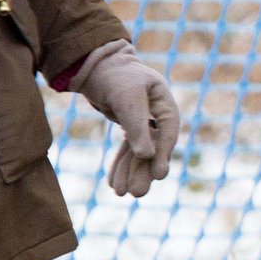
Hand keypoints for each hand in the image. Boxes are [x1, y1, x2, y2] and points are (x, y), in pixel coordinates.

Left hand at [73, 41, 180, 196]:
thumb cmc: (113, 75)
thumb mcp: (125, 98)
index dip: (163, 153)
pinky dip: (121, 165)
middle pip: (153, 146)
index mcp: (163, 101)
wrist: (92, 65)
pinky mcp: (129, 127)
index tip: (159, 175)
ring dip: (131, 172)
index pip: (167, 131)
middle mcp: (157, 113)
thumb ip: (137, 126)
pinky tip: (114, 184)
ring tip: (122, 194)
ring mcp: (143, 121)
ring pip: (140, 152)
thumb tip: (147, 156)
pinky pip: (128, 150)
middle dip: (143, 170)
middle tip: (136, 194)